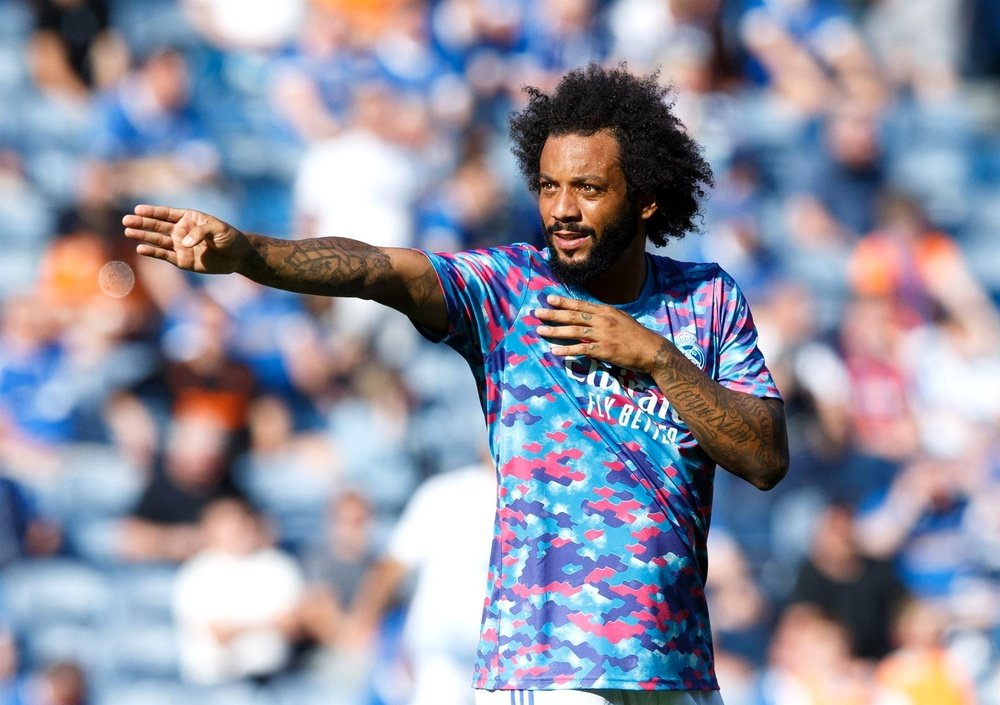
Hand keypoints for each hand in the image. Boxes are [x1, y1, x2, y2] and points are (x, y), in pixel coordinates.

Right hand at [123, 204, 248, 273]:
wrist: (238, 256)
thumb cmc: (229, 237)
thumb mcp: (217, 229)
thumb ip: (200, 232)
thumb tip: (183, 242)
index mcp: (188, 218)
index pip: (166, 213)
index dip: (152, 211)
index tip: (138, 209)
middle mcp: (180, 231)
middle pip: (157, 226)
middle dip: (142, 223)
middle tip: (126, 221)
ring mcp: (179, 246)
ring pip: (157, 240)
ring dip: (143, 236)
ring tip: (128, 232)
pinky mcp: (181, 260)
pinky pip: (164, 255)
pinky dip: (153, 252)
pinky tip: (141, 249)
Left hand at [535, 294, 663, 373]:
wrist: (652, 350)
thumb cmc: (637, 335)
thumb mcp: (621, 318)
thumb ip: (604, 316)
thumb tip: (589, 316)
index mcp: (606, 311)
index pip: (580, 305)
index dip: (564, 302)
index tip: (549, 299)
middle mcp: (603, 320)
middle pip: (574, 316)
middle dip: (554, 314)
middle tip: (538, 312)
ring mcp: (603, 335)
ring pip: (574, 331)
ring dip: (555, 331)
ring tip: (540, 330)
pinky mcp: (605, 350)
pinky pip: (582, 349)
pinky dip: (567, 350)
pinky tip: (555, 351)